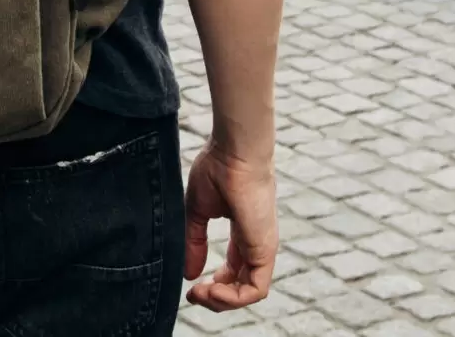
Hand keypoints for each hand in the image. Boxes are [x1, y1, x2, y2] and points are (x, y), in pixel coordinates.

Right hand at [183, 143, 275, 311]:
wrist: (234, 152)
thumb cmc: (218, 169)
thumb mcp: (197, 212)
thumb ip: (194, 242)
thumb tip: (189, 273)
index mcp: (242, 233)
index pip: (234, 271)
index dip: (214, 284)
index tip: (192, 285)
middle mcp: (255, 243)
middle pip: (241, 286)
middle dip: (216, 298)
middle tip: (194, 294)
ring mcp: (262, 247)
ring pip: (249, 293)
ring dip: (222, 301)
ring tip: (200, 294)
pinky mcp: (265, 249)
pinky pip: (256, 289)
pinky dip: (233, 297)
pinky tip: (211, 288)